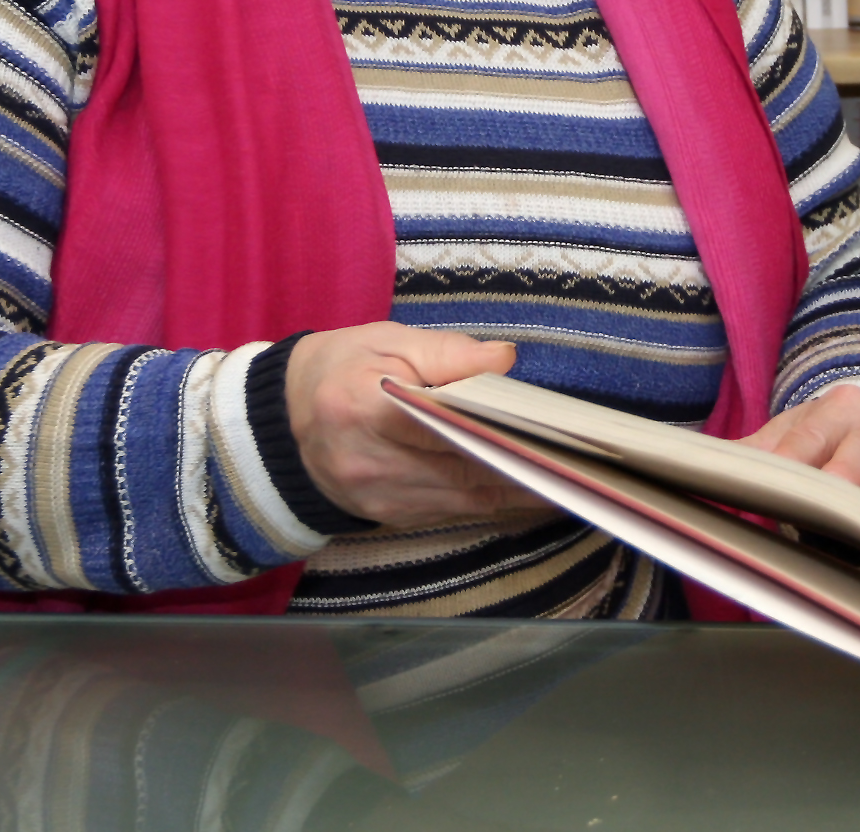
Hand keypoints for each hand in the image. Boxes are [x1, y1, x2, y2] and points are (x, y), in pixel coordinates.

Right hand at [284, 323, 545, 527]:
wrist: (281, 423)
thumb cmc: (338, 369)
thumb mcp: (386, 341)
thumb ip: (446, 351)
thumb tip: (503, 359)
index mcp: (363, 410)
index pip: (440, 424)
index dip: (497, 429)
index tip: (546, 429)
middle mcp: (369, 465)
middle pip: (462, 468)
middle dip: (521, 463)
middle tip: (577, 456)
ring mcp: (378, 499)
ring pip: (465, 498)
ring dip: (516, 486)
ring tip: (567, 472)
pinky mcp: (389, 518)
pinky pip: (453, 511)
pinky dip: (492, 497)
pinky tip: (529, 485)